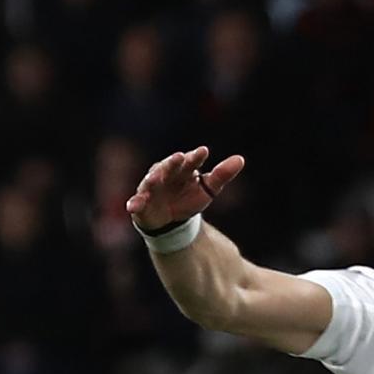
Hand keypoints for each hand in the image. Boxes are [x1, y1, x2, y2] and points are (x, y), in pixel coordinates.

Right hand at [128, 146, 243, 234]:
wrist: (171, 221)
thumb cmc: (189, 198)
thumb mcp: (208, 189)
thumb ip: (222, 175)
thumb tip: (240, 159)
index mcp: (184, 169)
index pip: (191, 161)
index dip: (196, 157)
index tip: (204, 152)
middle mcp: (166, 174)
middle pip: (169, 167)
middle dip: (172, 163)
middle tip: (179, 158)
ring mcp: (152, 188)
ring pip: (151, 181)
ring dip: (152, 179)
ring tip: (155, 178)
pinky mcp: (141, 203)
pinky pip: (137, 202)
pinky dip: (135, 203)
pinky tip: (133, 206)